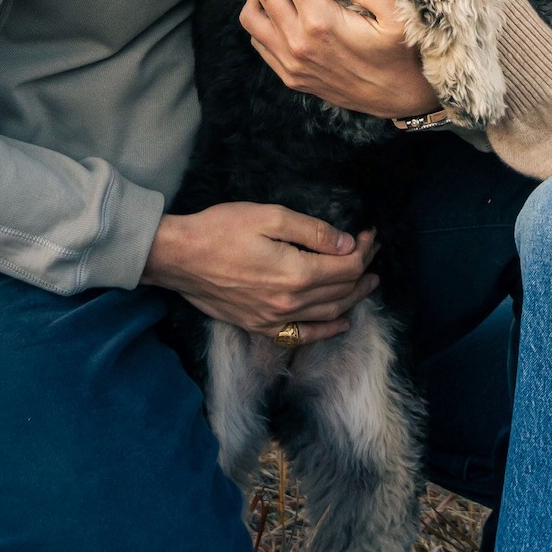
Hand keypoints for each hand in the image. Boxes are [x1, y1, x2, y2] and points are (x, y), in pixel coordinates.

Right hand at [145, 200, 379, 341]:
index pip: (346, 266)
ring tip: (368, 282)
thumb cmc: (220, 229)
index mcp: (295, 273)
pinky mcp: (260, 326)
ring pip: (328, 313)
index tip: (369, 234)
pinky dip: (326, 330)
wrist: (179, 258)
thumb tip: (347, 245)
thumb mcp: (270, 216)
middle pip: (341, 290)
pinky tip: (341, 322)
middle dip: (362, 269)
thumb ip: (313, 231)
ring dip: (353, 297)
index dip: (364, 250)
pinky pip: (303, 335)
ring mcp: (275, 319)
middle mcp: (290, 302)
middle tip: (372, 252)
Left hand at [240, 0, 440, 118]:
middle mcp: (297, 42)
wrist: (399, 99)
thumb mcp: (399, 18)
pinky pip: (258, 41)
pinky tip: (274, 7)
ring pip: (251, 16)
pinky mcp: (289, 76)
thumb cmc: (402, 55)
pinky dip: (259, 19)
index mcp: (320, 21)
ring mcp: (289, 62)